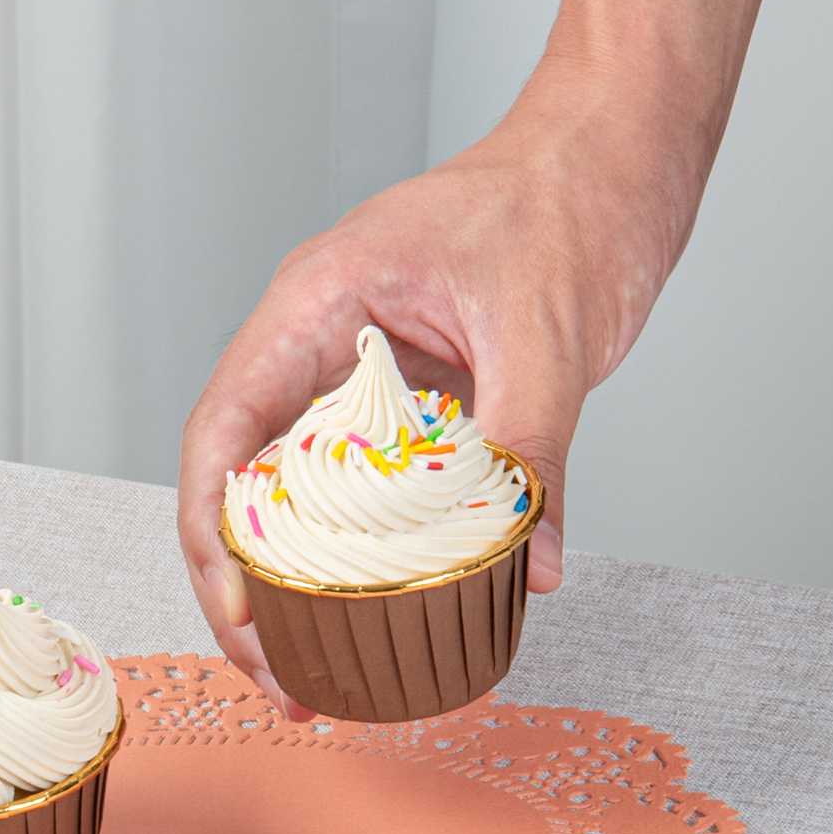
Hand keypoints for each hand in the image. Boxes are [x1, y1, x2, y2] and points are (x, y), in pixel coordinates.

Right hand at [177, 65, 691, 713]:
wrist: (619, 153)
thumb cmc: (569, 198)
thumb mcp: (549, 332)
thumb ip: (533, 452)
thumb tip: (533, 568)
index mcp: (316, 308)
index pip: (221, 433)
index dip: (213, 535)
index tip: (239, 616)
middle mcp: (320, 348)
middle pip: (242, 485)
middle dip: (246, 594)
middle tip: (281, 680)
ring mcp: (361, 380)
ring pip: (298, 501)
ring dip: (300, 592)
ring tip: (319, 676)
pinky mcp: (410, 407)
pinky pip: (369, 498)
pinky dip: (370, 563)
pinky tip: (387, 621)